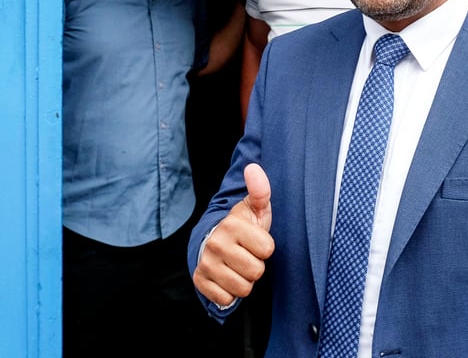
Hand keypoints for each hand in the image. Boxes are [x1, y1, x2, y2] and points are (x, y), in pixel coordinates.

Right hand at [192, 164, 275, 306]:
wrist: (211, 241)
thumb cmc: (240, 226)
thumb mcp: (254, 208)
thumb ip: (260, 190)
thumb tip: (254, 167)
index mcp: (232, 225)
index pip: (267, 250)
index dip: (265, 247)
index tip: (255, 241)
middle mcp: (217, 244)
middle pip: (256, 271)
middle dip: (255, 265)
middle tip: (246, 255)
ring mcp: (206, 264)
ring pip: (243, 288)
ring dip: (244, 280)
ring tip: (238, 266)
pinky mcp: (200, 281)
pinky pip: (227, 299)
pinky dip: (230, 293)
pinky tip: (227, 277)